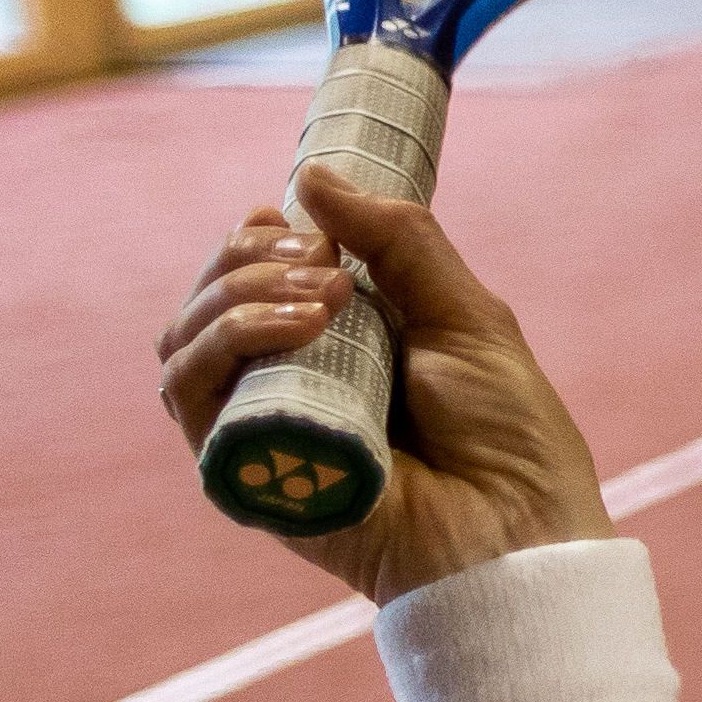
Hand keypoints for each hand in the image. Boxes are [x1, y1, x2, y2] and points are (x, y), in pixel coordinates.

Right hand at [157, 170, 616, 604]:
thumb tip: (311, 176)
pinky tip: (301, 327)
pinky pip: (193, 395)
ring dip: (238, 295)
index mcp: (331, 347)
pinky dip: (231, 342)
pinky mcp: (242, 472)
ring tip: (325, 295)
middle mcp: (285, 386)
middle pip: (205, 303)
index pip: (246, 279)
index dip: (252, 240)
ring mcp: (260, 429)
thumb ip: (397, 242)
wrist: (517, 525)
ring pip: (184, 343)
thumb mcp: (464, 313)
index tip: (287, 216)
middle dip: (247, 259)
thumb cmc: (505, 432)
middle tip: (325, 261)